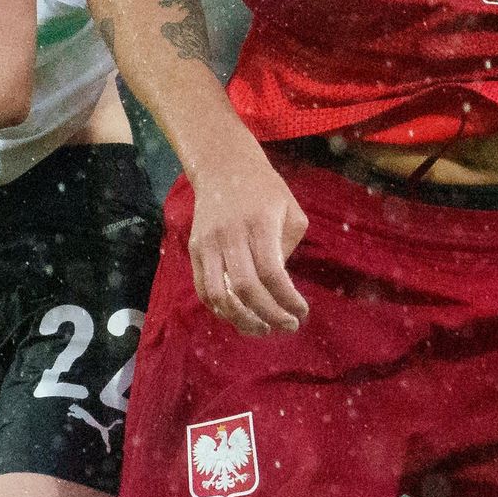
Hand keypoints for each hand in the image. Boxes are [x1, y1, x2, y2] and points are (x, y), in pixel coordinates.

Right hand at [186, 148, 312, 334]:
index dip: (287, 300)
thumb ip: (288, 248)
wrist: (223, 166)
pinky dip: (221, 310)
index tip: (302, 313)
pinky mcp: (195, 249)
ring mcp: (208, 243)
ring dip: (242, 320)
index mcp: (259, 224)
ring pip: (220, 295)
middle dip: (270, 315)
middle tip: (288, 327)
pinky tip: (240, 316)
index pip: (272, 273)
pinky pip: (204, 289)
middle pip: (247, 288)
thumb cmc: (265, 191)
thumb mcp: (291, 210)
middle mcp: (230, 235)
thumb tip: (279, 287)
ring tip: (263, 330)